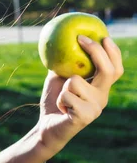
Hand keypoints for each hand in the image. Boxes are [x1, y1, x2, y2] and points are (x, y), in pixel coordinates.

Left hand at [37, 36, 123, 153]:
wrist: (46, 126)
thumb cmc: (54, 100)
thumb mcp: (59, 77)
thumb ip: (65, 62)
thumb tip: (61, 38)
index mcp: (100, 88)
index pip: (115, 69)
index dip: (113, 53)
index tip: (104, 36)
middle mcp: (102, 97)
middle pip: (108, 71)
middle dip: (96, 51)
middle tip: (80, 39)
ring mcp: (96, 108)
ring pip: (76, 81)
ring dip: (62, 84)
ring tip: (62, 97)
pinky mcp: (86, 117)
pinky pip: (67, 95)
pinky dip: (59, 98)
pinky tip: (61, 108)